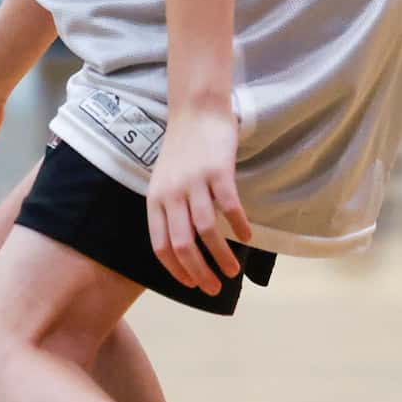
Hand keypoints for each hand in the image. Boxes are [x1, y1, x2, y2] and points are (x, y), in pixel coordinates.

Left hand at [146, 105, 251, 294]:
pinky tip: (246, 238)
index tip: (191, 285)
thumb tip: (185, 247)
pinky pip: (229, 207)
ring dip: (221, 256)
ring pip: (206, 230)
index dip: (176, 270)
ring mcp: (194, 183)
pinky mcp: (217, 171)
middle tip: (214, 289)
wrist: (195, 112)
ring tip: (233, 272)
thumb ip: (170, 211)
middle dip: (199, 272)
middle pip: (182, 244)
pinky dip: (238, 226)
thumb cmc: (182, 151)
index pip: (160, 246)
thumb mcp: (165, 183)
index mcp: (155, 200)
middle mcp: (171, 194)